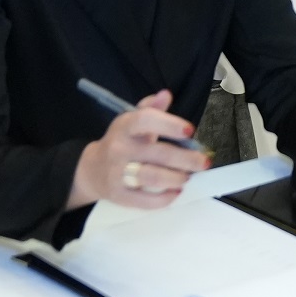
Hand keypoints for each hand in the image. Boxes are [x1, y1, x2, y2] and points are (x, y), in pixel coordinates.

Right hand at [66, 90, 205, 210]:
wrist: (92, 170)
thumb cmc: (121, 141)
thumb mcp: (131, 121)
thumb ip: (151, 109)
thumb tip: (166, 95)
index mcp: (125, 126)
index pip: (146, 121)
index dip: (169, 125)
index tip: (190, 131)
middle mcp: (120, 149)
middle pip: (158, 154)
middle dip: (186, 159)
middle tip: (203, 162)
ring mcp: (118, 173)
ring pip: (153, 178)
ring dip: (176, 178)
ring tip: (187, 177)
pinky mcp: (119, 195)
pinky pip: (144, 201)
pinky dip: (164, 199)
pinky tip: (175, 192)